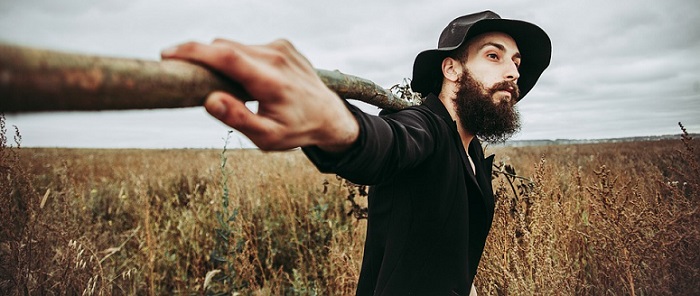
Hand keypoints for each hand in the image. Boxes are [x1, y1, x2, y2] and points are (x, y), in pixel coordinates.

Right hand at [161, 39, 358, 151]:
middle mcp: (277, 57)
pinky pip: (248, 48)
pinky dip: (240, 61)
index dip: (193, 51)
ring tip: (229, 89)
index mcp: (272, 80)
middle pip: (225, 48)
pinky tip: (249, 82)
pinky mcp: (283, 44)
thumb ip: (239, 121)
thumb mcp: (268, 138)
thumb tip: (210, 101)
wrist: (329, 115)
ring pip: (235, 46)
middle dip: (201, 58)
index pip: (226, 56)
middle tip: (189, 80)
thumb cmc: (296, 130)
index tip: (167, 54)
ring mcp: (281, 47)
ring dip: (223, 62)